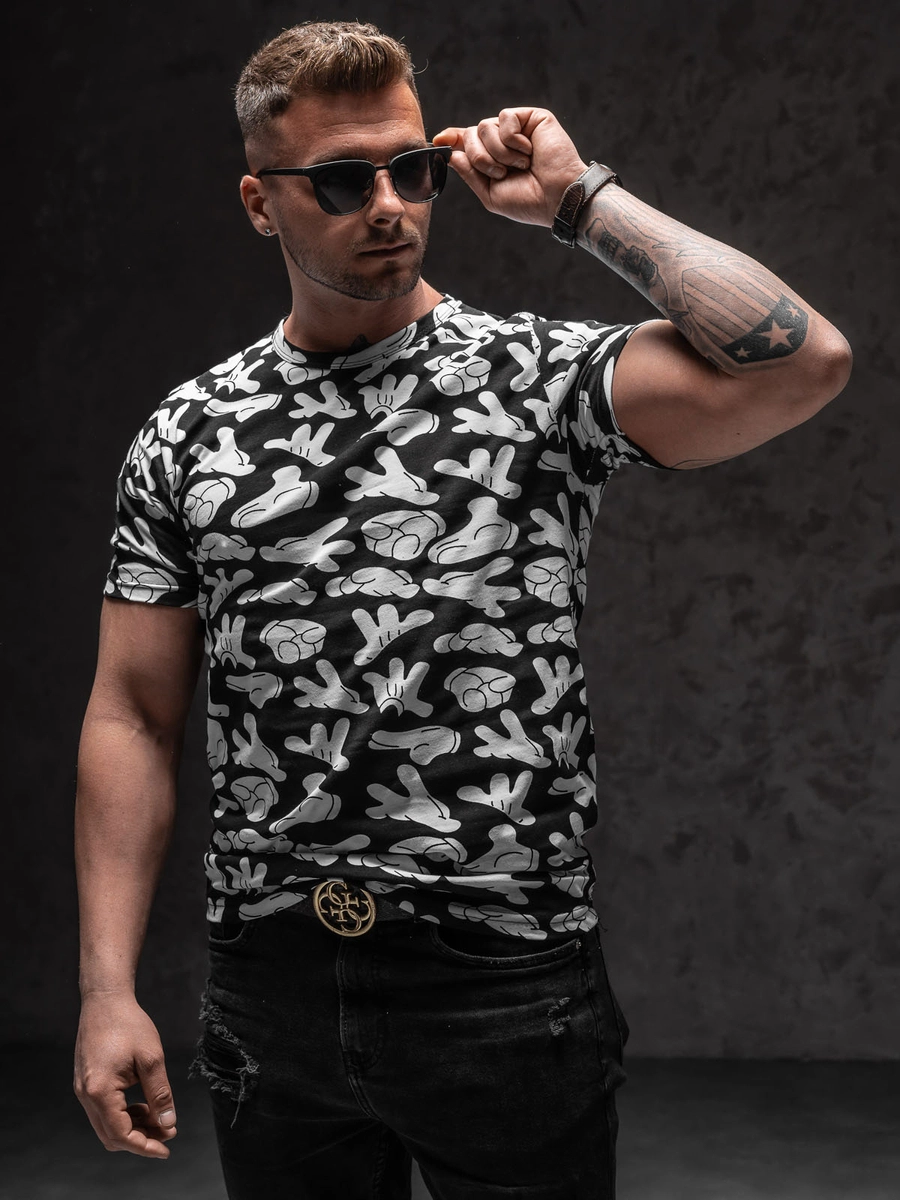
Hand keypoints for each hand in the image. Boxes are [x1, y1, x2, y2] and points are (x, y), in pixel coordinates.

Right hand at [74, 994, 177, 1158]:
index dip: (145, 1146)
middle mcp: (85, 1095)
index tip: (167, 1149)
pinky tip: (144, 1105)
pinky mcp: (86, 1083)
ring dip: (133, 1127)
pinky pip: (103, 1111)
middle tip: (168, 1132)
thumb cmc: (129, 1024)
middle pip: (112, 1135)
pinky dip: (123, 1114)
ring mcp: (83, 1090)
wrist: (105, 1000)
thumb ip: (160, 1094)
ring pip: (107, 1125)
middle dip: (141, 1138)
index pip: (121, 1134)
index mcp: (100, 1091)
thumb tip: (168, 1124)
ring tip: (160, 1117)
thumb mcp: (151, 1058)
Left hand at [433, 107, 587, 227]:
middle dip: (480, 157)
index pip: (466, 142)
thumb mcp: (490, 194)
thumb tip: (451, 153)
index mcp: (492, 159)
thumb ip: (469, 173)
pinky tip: (529, 152)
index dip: (452, 138)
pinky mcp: (532, 117)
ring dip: (498, 152)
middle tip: (501, 174)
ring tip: (520, 165)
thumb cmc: (528, 201)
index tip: (438, 140)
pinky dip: (513, 140)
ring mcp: (517, 128)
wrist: (556, 198)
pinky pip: (506, 118)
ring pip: (485, 126)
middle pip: (471, 134)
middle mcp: (502, 141)